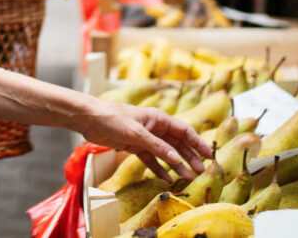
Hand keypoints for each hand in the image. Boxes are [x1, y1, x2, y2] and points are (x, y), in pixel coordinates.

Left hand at [78, 100, 210, 181]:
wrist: (89, 119)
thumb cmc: (112, 117)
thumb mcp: (137, 133)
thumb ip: (157, 147)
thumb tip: (177, 159)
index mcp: (159, 118)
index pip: (184, 131)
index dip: (197, 143)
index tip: (209, 155)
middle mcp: (155, 127)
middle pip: (177, 144)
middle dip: (190, 157)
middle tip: (201, 172)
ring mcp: (145, 137)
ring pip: (166, 153)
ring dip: (176, 165)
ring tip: (187, 179)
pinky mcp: (134, 146)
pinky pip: (151, 159)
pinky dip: (159, 169)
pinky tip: (167, 179)